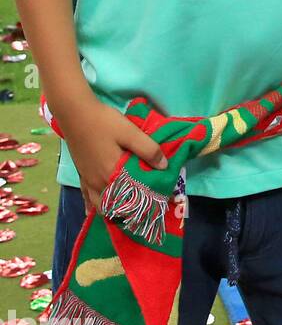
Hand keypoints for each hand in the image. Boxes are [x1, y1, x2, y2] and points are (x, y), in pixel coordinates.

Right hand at [57, 97, 167, 216]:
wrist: (75, 113)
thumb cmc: (103, 122)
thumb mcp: (130, 132)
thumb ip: (148, 149)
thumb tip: (164, 166)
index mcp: (112, 174)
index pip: (131, 197)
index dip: (144, 203)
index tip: (157, 204)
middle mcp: (98, 183)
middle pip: (115, 206)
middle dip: (129, 210)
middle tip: (143, 207)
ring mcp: (88, 180)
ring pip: (100, 205)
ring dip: (112, 209)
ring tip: (125, 208)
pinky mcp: (81, 175)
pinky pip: (87, 198)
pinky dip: (93, 205)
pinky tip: (94, 210)